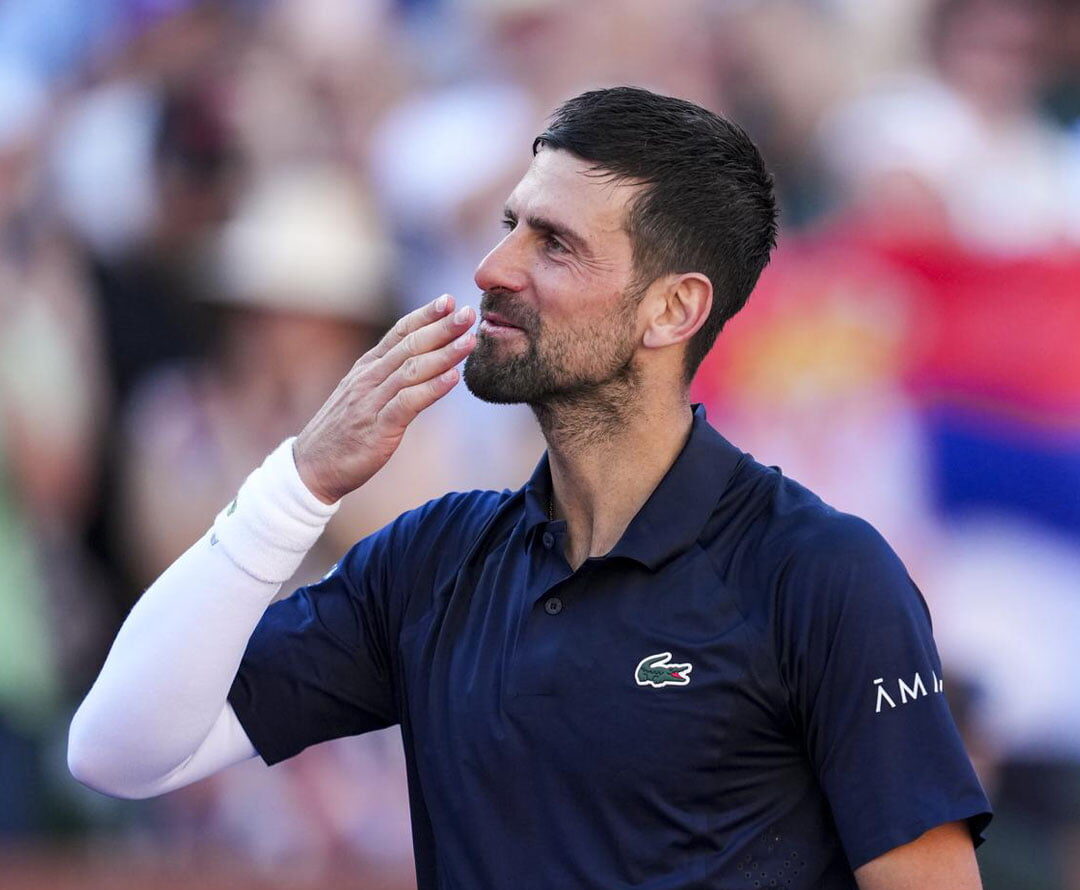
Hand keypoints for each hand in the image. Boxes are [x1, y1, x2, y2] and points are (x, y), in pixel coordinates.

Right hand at [293, 295, 475, 503]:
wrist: (312, 467)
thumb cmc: (343, 431)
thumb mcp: (363, 395)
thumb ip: (389, 377)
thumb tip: (421, 363)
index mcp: (367, 368)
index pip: (399, 333)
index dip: (424, 315)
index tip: (448, 300)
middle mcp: (369, 378)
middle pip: (410, 345)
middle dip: (442, 327)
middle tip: (469, 313)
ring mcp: (372, 401)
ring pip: (413, 370)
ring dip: (444, 354)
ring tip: (469, 341)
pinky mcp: (379, 426)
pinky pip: (408, 402)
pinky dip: (432, 389)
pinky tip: (453, 379)